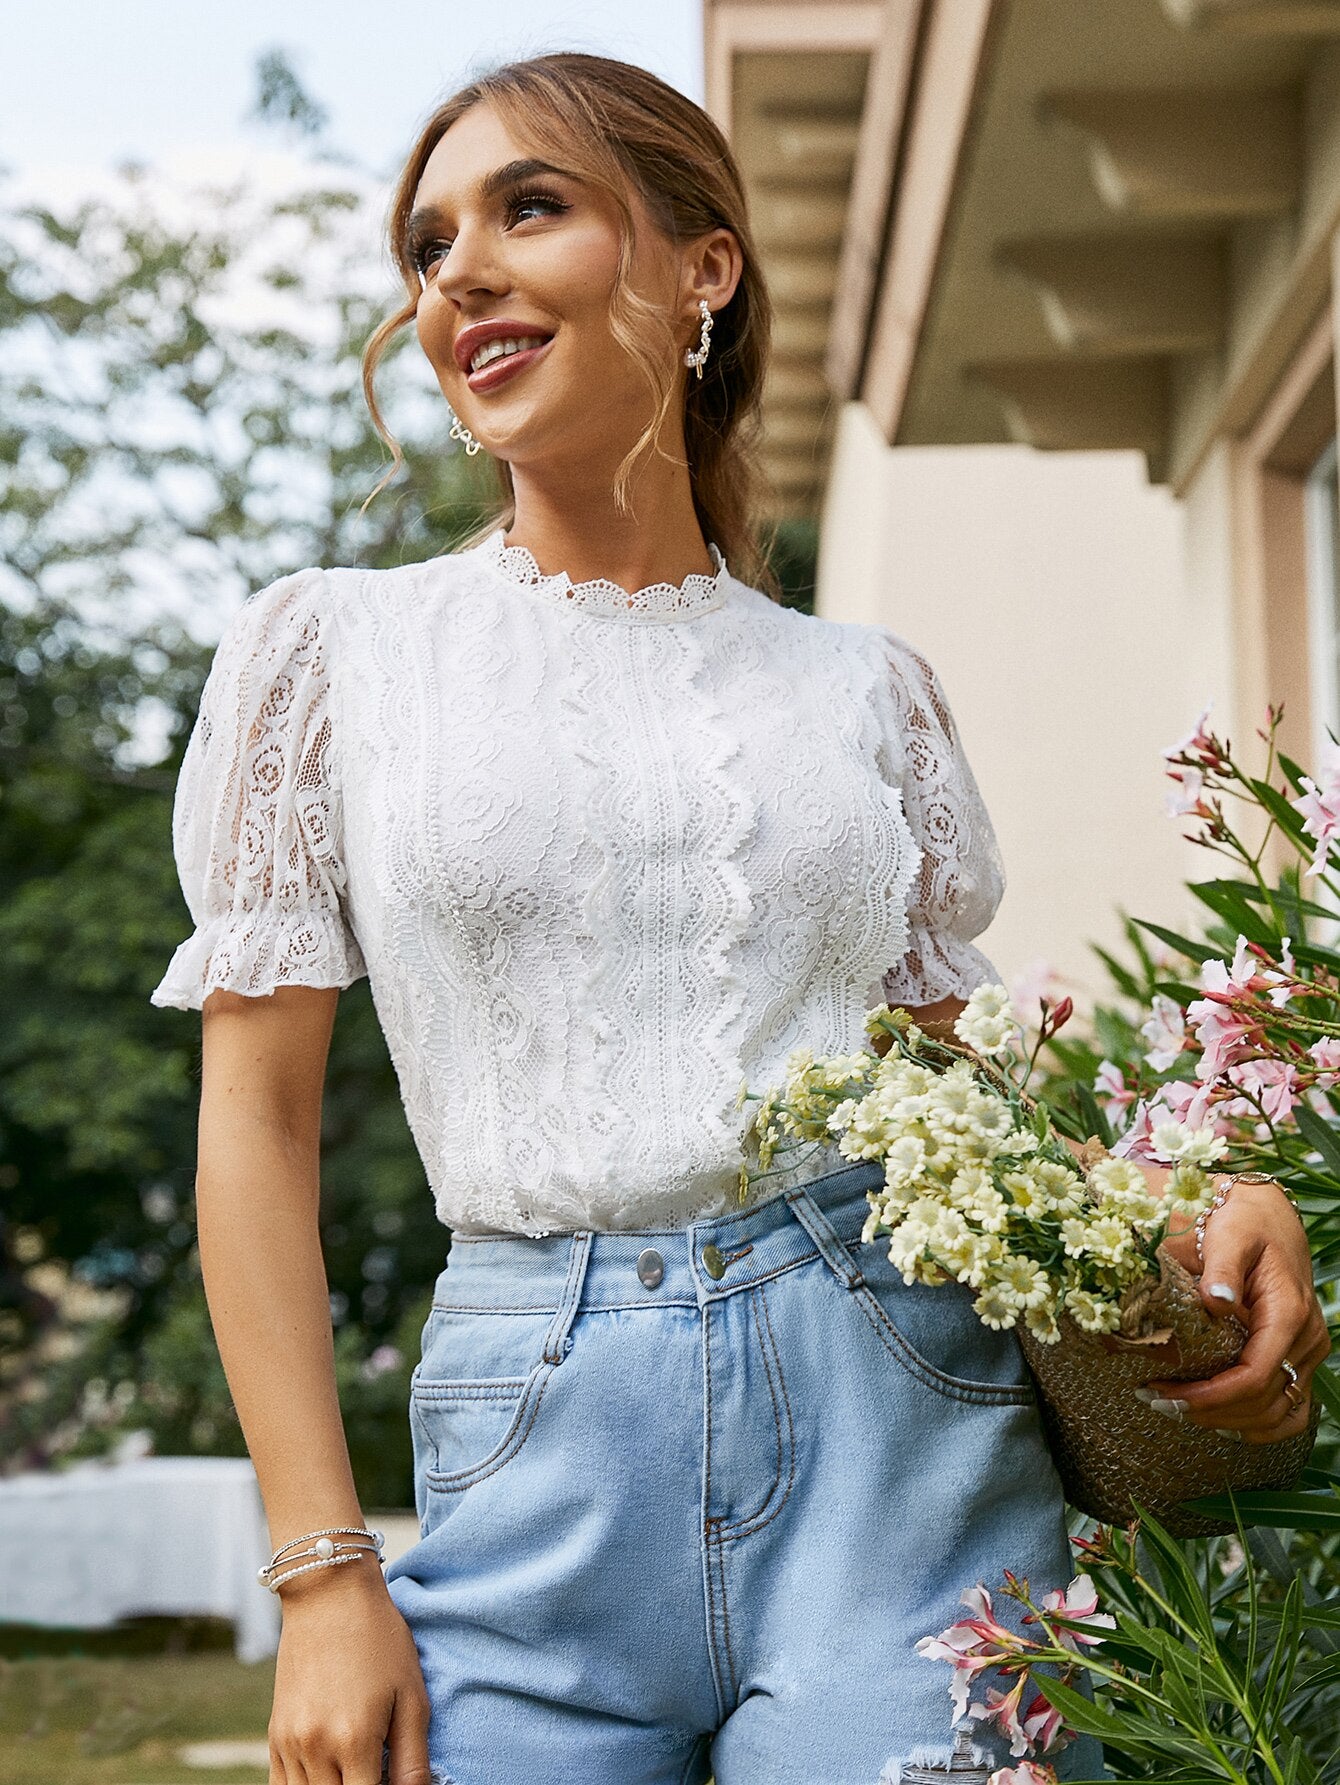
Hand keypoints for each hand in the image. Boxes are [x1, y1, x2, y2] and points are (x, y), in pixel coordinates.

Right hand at [268, 1561, 432, 1784]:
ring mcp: (289, 1743)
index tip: (391, 1779)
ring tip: (356, 1767)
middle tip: (376, 1770)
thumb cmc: (380, 1640)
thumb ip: (413, 1761)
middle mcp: (315, 1748)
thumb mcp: (412, 1696)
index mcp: (354, 1740)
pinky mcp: (275, 1736)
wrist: (329, 1595)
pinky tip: (330, 1774)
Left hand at [1149, 1179, 1329, 1444]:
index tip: (1167, 1394)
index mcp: (1289, 1314)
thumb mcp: (1229, 1235)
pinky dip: (1259, 1421)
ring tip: (1179, 1411)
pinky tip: (1220, 1419)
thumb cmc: (1244, 1223)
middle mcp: (1306, 1340)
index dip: (1212, 1395)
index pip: (1256, 1376)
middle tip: (1157, 1402)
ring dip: (1230, 1421)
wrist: (1269, 1216)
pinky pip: (1290, 1406)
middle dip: (1210, 1410)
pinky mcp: (1300, 1356)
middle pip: (1264, 1401)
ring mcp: (1307, 1352)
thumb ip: (1222, 1269)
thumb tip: (1214, 1301)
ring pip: (1280, 1413)